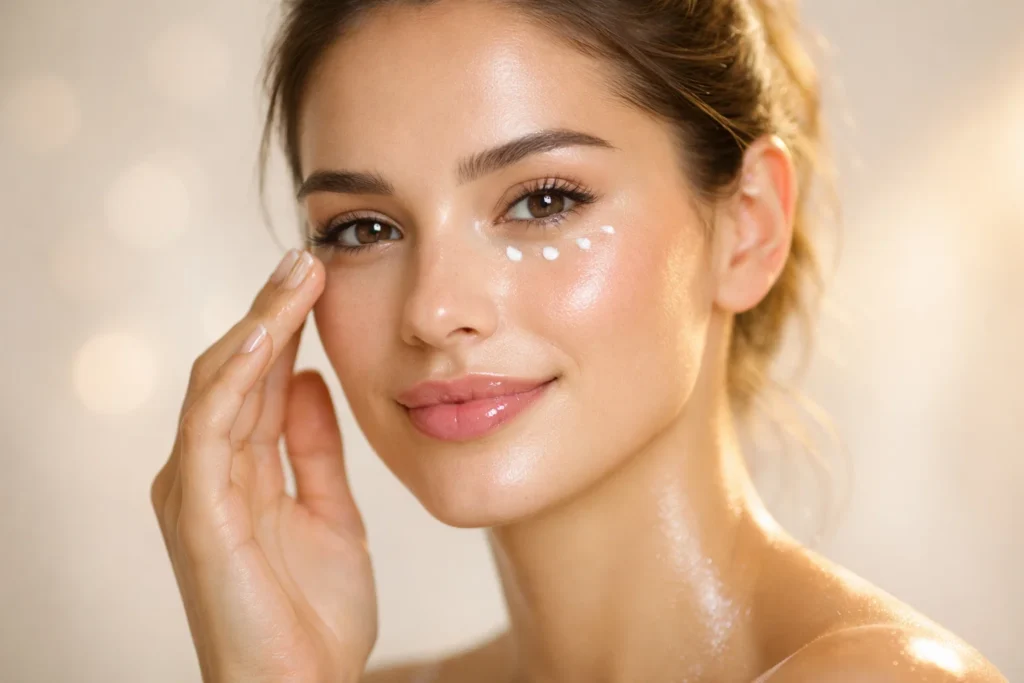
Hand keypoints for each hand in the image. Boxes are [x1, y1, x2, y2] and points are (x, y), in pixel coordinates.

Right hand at [150, 249, 377, 682]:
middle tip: (306, 256)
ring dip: (257, 325)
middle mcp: (207, 471)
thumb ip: (314, 448)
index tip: (318, 274)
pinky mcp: (197, 515)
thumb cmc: (313, 613)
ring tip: (294, 277)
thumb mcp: (329, 510)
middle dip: (270, 310)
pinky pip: (210, 430)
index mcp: (237, 471)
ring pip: (218, 384)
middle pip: (234, 369)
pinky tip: (267, 336)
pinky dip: (235, 377)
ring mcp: (196, 491)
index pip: (257, 378)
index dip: (284, 324)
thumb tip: (310, 380)